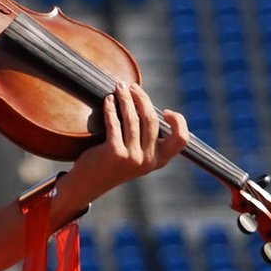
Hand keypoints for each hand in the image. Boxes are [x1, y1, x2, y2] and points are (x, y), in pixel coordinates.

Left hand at [57, 83, 189, 213]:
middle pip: (152, 120)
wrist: (89, 184)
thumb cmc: (114, 163)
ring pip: (133, 118)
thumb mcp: (137, 155)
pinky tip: (108, 100)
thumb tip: (146, 103)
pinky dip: (111, 108)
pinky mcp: (114, 153)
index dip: (178, 121)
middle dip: (142, 98)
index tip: (163, 110)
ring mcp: (132, 158)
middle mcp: (148, 161)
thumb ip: (147, 138)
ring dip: (125, 98)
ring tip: (119, 87)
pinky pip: (114, 123)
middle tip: (132, 87)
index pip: (181, 139)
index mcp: (159, 160)